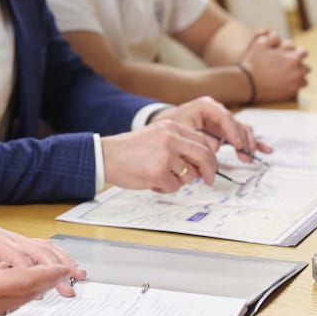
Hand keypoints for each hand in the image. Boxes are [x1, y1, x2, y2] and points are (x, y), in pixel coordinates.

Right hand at [0, 205, 82, 315]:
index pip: (23, 280)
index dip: (45, 274)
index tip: (61, 269)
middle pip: (24, 295)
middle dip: (45, 284)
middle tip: (61, 275)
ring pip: (14, 303)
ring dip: (31, 291)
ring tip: (43, 280)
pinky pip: (1, 307)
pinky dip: (14, 296)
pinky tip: (12, 286)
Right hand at [102, 119, 221, 190]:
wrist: (105, 155)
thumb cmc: (129, 150)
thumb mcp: (156, 136)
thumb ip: (178, 145)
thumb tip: (201, 164)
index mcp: (171, 127)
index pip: (203, 142)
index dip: (211, 158)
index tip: (211, 169)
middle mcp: (171, 138)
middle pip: (204, 156)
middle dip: (209, 171)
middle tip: (209, 181)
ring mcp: (165, 155)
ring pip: (189, 176)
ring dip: (178, 181)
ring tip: (159, 176)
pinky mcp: (158, 172)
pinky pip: (174, 187)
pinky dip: (164, 188)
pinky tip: (150, 181)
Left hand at [149, 96, 272, 164]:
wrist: (167, 124)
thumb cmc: (173, 124)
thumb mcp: (182, 129)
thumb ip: (198, 137)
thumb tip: (215, 147)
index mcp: (206, 106)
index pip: (225, 117)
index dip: (232, 132)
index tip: (237, 145)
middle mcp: (218, 111)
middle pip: (236, 124)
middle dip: (242, 140)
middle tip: (245, 155)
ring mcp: (223, 121)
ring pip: (242, 130)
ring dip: (248, 143)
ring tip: (248, 157)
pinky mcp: (226, 130)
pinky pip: (242, 135)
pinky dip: (253, 142)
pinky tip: (265, 150)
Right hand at [241, 32, 309, 101]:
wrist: (246, 83)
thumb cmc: (252, 62)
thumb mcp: (260, 43)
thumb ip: (273, 37)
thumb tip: (279, 38)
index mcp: (293, 58)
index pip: (303, 52)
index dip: (296, 52)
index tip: (290, 54)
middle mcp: (297, 71)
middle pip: (306, 67)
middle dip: (299, 65)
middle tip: (289, 66)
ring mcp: (295, 83)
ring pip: (304, 78)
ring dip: (299, 75)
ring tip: (289, 75)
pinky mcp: (290, 93)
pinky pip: (299, 88)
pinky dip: (295, 85)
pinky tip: (287, 83)